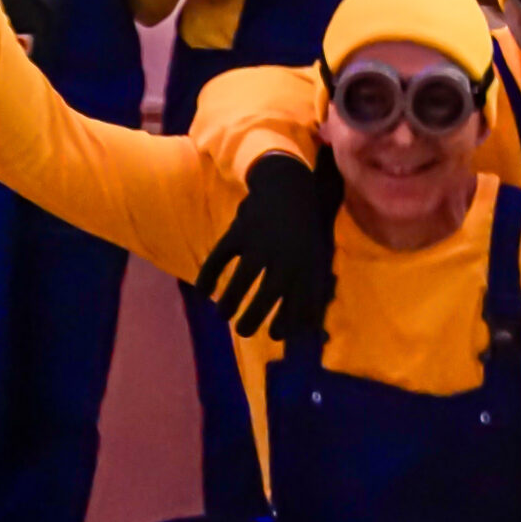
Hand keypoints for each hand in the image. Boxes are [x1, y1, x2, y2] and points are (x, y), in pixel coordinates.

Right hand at [195, 149, 340, 340]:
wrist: (289, 186)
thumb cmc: (305, 230)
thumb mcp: (318, 257)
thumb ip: (314, 291)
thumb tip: (313, 330)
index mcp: (306, 264)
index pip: (297, 302)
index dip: (285, 323)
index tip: (274, 335)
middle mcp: (284, 255)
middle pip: (267, 295)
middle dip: (253, 318)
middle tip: (244, 331)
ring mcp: (259, 242)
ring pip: (242, 279)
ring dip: (230, 301)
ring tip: (223, 314)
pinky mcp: (239, 230)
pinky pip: (219, 257)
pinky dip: (208, 275)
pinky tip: (202, 291)